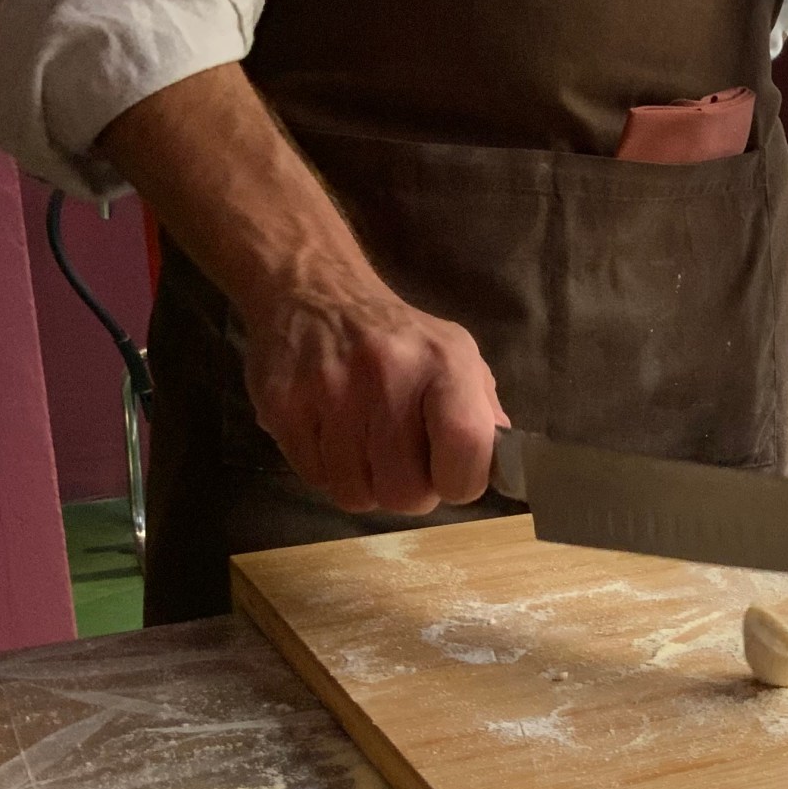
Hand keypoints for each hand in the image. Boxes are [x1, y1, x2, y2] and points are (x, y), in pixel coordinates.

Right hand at [239, 267, 504, 515]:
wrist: (314, 292)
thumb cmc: (399, 338)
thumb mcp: (458, 357)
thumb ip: (484, 413)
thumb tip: (504, 469)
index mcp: (444, 363)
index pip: (467, 448)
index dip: (463, 481)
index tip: (453, 475)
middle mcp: (387, 374)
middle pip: (406, 492)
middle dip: (410, 490)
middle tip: (404, 463)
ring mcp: (329, 392)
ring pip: (357, 495)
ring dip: (366, 483)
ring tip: (367, 446)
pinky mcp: (283, 406)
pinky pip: (316, 479)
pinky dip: (329, 471)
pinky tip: (334, 435)